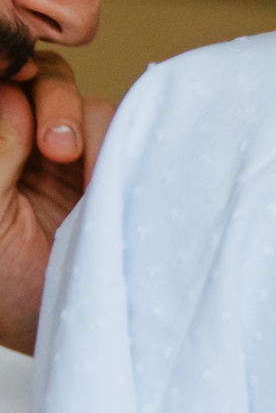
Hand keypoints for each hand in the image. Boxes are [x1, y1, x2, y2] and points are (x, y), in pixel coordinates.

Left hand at [0, 53, 112, 353]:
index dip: (9, 81)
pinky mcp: (116, 171)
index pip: (1, 91)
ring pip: (83, 101)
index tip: (13, 99)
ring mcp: (72, 157)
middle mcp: (24, 145)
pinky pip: (126, 132)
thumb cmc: (9, 289)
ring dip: (82, 124)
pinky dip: (121, 144)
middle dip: (48, 102)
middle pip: (37, 81)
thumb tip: (12, 97)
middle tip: (55, 149)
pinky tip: (109, 181)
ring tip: (83, 171)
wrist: (75, 331)